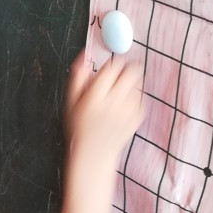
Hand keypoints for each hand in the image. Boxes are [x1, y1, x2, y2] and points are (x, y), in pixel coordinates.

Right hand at [64, 51, 143, 174]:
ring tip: (123, 89)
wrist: (94, 155)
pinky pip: (142, 98)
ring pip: (138, 84)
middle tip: (124, 69)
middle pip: (130, 73)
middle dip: (129, 67)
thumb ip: (77, 79)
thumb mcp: (71, 103)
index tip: (112, 65)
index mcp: (95, 99)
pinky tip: (127, 102)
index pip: (111, 69)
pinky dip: (136, 96)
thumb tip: (83, 57)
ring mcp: (127, 113)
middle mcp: (112, 105)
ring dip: (132, 81)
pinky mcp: (136, 119)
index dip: (113, 63)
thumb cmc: (80, 128)